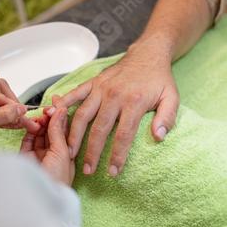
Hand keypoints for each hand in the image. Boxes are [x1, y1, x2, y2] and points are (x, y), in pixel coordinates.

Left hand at [0, 72, 39, 145]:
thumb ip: (0, 115)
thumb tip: (18, 109)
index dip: (0, 92)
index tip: (7, 106)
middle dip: (10, 102)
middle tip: (17, 113)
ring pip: (2, 102)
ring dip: (13, 112)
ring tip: (23, 120)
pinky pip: (1, 113)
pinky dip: (10, 118)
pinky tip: (18, 123)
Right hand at [20, 106, 74, 185]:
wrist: (39, 197)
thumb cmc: (56, 180)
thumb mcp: (62, 152)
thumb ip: (58, 131)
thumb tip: (60, 111)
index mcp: (66, 153)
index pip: (64, 129)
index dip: (61, 114)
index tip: (58, 101)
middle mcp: (53, 153)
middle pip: (51, 129)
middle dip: (50, 116)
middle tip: (49, 107)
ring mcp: (39, 154)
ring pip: (40, 132)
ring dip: (41, 122)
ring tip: (42, 115)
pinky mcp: (25, 156)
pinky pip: (28, 138)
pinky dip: (30, 129)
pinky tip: (34, 122)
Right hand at [57, 48, 179, 176]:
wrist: (148, 54)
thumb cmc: (159, 79)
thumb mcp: (172, 97)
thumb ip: (167, 117)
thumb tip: (159, 136)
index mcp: (134, 101)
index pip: (123, 134)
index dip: (117, 155)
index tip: (113, 171)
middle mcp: (114, 95)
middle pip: (99, 129)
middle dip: (92, 152)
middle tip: (87, 170)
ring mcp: (101, 88)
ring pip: (83, 115)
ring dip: (74, 135)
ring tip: (70, 153)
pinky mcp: (93, 82)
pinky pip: (76, 93)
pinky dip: (64, 104)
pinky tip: (54, 117)